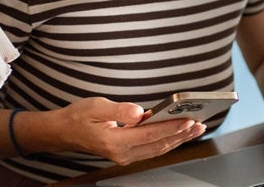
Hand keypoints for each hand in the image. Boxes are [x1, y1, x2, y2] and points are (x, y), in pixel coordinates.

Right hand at [56, 97, 207, 164]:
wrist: (64, 132)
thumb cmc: (78, 117)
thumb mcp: (95, 107)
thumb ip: (118, 110)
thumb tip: (139, 112)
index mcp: (114, 141)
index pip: (149, 135)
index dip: (170, 127)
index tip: (187, 120)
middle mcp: (122, 153)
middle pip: (159, 145)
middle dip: (181, 135)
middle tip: (199, 124)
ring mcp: (125, 156)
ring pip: (158, 149)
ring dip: (178, 139)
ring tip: (195, 128)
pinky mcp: (127, 153)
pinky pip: (152, 149)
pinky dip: (168, 141)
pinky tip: (178, 132)